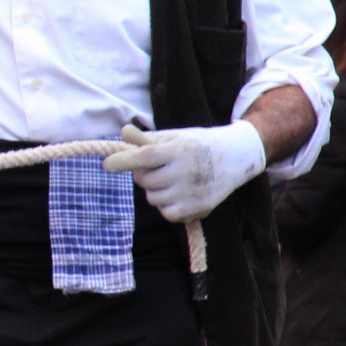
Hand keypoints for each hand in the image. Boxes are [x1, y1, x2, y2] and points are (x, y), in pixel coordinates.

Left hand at [102, 120, 267, 223]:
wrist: (237, 157)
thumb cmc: (199, 143)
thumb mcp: (176, 136)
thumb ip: (148, 139)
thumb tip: (123, 132)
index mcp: (178, 150)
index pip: (144, 157)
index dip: (123, 161)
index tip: (107, 164)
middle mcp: (185, 172)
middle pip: (144, 180)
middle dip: (143, 174)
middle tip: (157, 167)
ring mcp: (191, 192)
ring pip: (153, 198)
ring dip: (155, 190)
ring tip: (171, 179)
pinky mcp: (198, 208)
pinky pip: (167, 213)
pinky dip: (167, 206)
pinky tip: (177, 194)